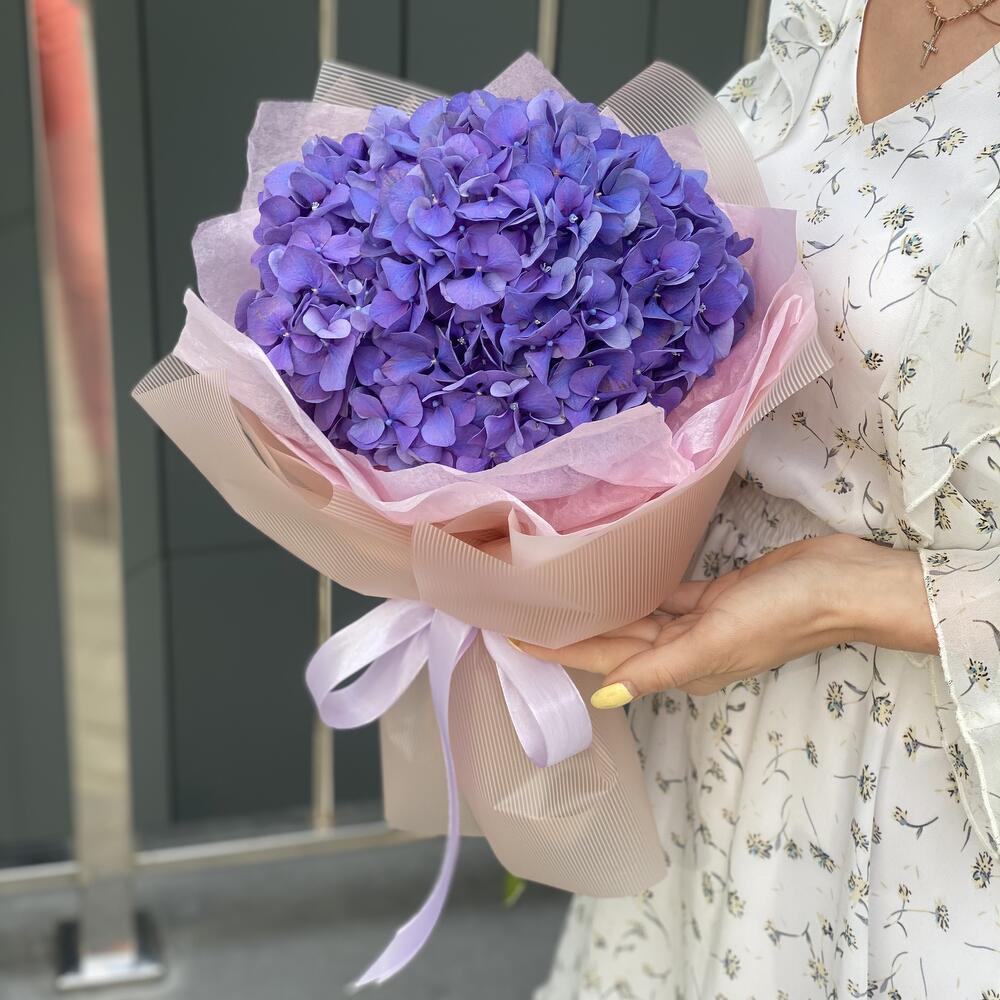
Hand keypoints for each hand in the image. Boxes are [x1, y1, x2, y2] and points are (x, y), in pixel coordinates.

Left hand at [515, 534, 937, 705]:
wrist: (841, 584)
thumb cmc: (779, 614)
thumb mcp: (714, 643)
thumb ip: (657, 669)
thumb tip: (602, 699)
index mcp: (680, 667)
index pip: (605, 661)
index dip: (559, 653)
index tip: (511, 642)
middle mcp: (684, 649)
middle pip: (614, 641)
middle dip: (570, 631)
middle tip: (521, 612)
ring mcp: (700, 622)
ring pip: (635, 618)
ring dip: (599, 611)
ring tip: (553, 596)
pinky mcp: (714, 595)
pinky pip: (665, 595)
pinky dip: (637, 589)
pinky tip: (610, 577)